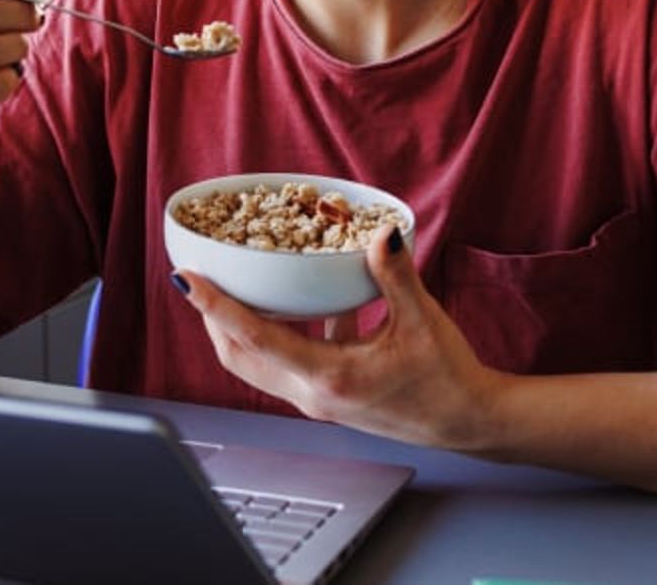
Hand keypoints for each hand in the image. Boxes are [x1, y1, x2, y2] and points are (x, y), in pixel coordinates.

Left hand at [175, 227, 507, 451]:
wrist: (469, 421)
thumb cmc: (448, 380)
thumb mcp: (422, 321)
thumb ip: (395, 275)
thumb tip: (381, 234)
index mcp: (329, 377)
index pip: (254, 337)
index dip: (215, 306)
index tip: (187, 280)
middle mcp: (313, 394)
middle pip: (238, 355)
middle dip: (213, 317)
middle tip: (202, 277)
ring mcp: (317, 399)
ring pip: (257, 363)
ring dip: (240, 327)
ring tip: (237, 286)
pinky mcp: (328, 396)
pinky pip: (286, 362)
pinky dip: (280, 332)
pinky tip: (304, 302)